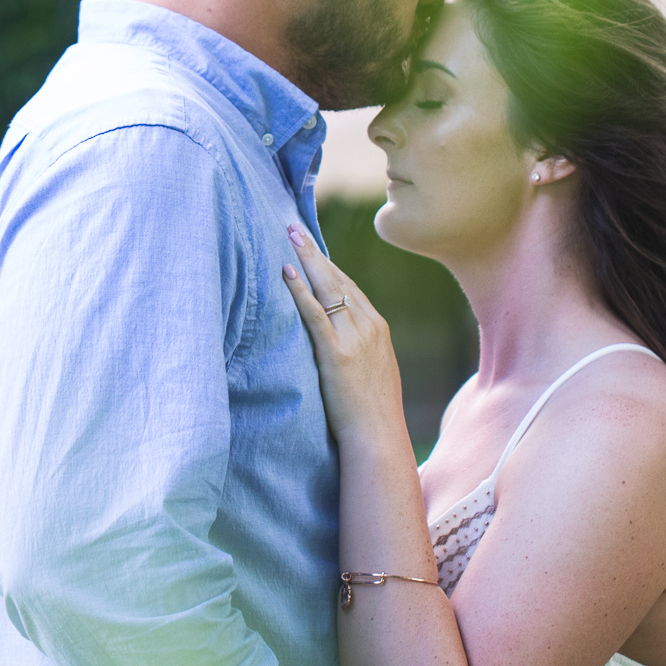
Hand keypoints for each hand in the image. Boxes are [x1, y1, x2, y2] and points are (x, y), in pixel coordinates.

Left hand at [280, 225, 406, 443]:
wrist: (378, 437)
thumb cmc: (372, 413)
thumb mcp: (375, 372)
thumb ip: (361, 349)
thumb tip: (342, 341)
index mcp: (379, 328)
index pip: (351, 286)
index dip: (329, 265)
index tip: (312, 249)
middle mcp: (369, 325)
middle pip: (339, 278)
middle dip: (315, 252)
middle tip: (294, 228)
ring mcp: (355, 338)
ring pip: (328, 287)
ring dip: (305, 259)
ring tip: (288, 236)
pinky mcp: (337, 353)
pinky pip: (315, 313)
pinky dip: (299, 290)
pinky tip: (286, 272)